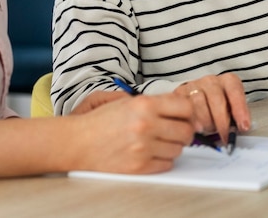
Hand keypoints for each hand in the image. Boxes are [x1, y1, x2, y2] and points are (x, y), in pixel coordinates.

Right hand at [71, 93, 194, 174]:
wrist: (79, 142)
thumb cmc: (102, 120)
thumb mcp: (128, 101)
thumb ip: (156, 103)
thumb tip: (183, 110)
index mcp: (145, 104)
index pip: (185, 107)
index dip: (189, 113)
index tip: (187, 117)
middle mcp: (146, 124)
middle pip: (186, 131)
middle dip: (185, 131)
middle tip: (176, 131)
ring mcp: (143, 147)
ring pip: (178, 149)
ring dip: (173, 146)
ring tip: (159, 141)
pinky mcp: (139, 166)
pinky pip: (166, 164)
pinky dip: (163, 159)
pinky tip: (153, 152)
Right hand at [173, 73, 249, 142]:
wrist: (195, 103)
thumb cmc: (216, 110)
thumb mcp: (230, 111)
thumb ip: (236, 117)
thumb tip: (242, 129)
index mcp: (227, 81)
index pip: (234, 89)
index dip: (239, 108)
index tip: (243, 126)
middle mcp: (211, 81)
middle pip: (216, 98)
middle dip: (222, 121)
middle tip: (225, 136)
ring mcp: (194, 85)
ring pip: (199, 103)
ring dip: (206, 121)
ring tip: (209, 130)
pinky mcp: (180, 93)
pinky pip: (184, 107)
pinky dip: (192, 121)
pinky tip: (196, 128)